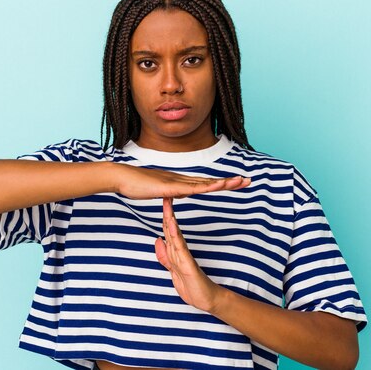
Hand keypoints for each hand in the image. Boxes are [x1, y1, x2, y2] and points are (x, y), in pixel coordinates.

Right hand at [113, 163, 249, 198]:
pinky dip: (207, 187)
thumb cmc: (136, 184)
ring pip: (205, 183)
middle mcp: (182, 179)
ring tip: (240, 181)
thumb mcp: (160, 191)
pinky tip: (218, 186)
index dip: (222, 183)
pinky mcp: (171, 187)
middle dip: (230, 181)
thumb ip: (172, 191)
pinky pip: (192, 188)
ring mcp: (177, 182)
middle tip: (248, 181)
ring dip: (224, 182)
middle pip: (211, 181)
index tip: (237, 183)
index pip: (206, 183)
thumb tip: (182, 193)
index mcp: (180, 182)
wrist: (122, 177)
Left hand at [155, 197, 224, 311]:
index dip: (163, 215)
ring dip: (170, 219)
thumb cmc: (192, 285)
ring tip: (167, 204)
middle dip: (167, 211)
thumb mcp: (173, 269)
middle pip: (171, 228)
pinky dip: (175, 237)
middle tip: (165, 193)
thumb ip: (165, 255)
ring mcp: (185, 257)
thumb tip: (158, 239)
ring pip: (175, 235)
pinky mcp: (189, 265)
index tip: (161, 201)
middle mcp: (181, 251)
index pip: (168, 230)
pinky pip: (180, 249)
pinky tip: (172, 227)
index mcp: (176, 252)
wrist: (208, 300)